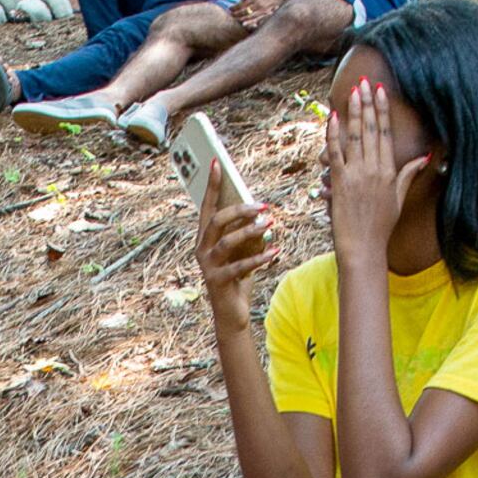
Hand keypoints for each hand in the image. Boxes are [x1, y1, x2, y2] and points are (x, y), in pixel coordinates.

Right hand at [190, 178, 281, 332]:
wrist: (232, 315)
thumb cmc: (238, 279)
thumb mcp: (243, 252)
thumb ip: (247, 234)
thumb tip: (261, 214)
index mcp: (205, 238)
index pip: (207, 207)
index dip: (212, 185)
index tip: (217, 162)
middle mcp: (201, 250)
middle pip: (216, 220)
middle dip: (240, 209)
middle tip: (263, 206)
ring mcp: (208, 266)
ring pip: (227, 241)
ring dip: (251, 231)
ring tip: (270, 225)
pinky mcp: (218, 282)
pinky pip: (240, 265)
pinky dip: (260, 257)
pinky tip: (276, 250)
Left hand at [231, 0, 282, 28]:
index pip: (240, 4)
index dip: (234, 8)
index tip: (230, 9)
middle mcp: (258, 4)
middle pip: (244, 11)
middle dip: (236, 14)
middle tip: (231, 15)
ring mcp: (263, 9)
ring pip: (249, 17)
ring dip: (241, 19)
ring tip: (237, 19)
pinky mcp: (268, 13)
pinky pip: (257, 19)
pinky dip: (250, 22)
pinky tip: (245, 24)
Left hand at [322, 75, 431, 261]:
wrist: (363, 247)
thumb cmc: (381, 226)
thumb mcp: (399, 198)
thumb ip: (408, 175)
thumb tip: (425, 158)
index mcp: (389, 171)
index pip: (386, 133)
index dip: (383, 110)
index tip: (381, 91)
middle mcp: (374, 169)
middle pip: (371, 129)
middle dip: (368, 103)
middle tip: (365, 81)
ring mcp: (356, 174)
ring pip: (355, 136)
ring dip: (354, 111)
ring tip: (352, 91)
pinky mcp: (339, 182)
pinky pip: (336, 153)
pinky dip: (334, 134)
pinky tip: (334, 117)